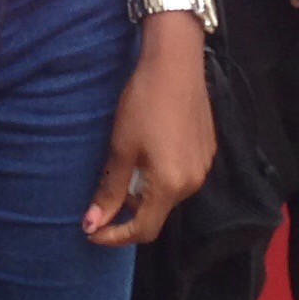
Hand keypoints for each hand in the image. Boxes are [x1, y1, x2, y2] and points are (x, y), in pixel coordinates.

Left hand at [85, 19, 212, 244]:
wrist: (176, 63)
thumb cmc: (143, 103)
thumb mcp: (120, 147)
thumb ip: (109, 190)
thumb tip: (92, 225)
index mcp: (169, 186)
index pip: (143, 230)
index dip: (115, 236)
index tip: (92, 230)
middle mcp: (192, 183)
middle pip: (157, 213)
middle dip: (129, 210)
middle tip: (105, 191)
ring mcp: (203, 167)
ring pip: (169, 194)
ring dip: (145, 191)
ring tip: (126, 166)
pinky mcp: (207, 151)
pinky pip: (181, 176)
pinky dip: (161, 175)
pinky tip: (149, 150)